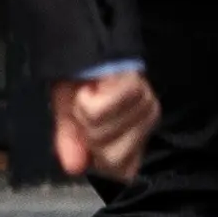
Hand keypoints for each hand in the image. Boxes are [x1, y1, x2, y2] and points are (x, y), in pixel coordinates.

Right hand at [55, 71, 157, 186]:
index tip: (86, 134)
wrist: (79, 44)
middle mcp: (147, 119)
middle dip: (89, 137)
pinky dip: (85, 101)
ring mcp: (145, 102)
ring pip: (103, 134)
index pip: (122, 172)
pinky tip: (91, 86)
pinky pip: (100, 112)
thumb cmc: (77, 82)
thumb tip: (74, 168)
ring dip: (84, 114)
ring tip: (88, 93)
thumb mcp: (70, 119)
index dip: (97, 159)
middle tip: (86, 111)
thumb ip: (72, 145)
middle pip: (112, 158)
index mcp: (136, 133)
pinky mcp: (135, 86)